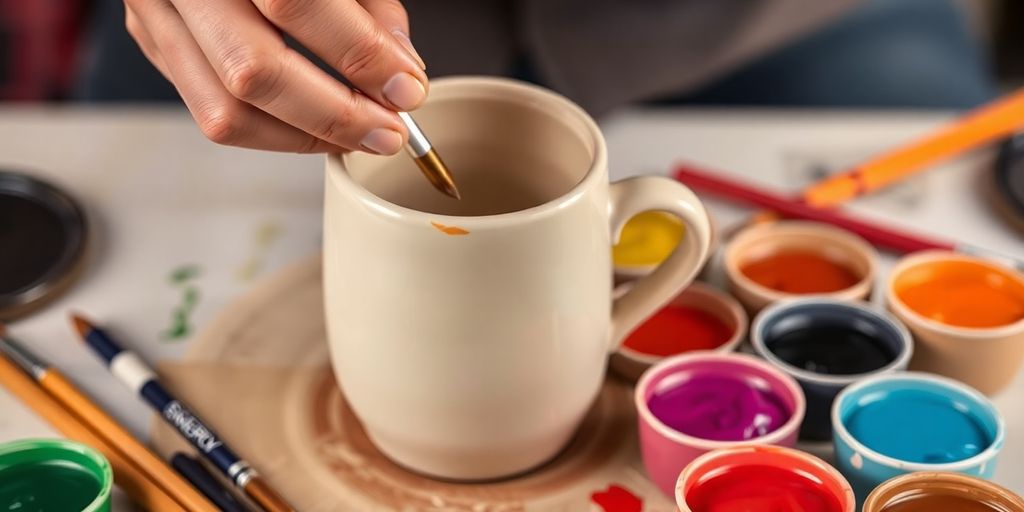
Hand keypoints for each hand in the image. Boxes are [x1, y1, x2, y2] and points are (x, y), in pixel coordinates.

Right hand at [125, 0, 426, 153]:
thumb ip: (368, 1)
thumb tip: (399, 66)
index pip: (296, 3)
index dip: (360, 56)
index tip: (406, 86)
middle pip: (254, 73)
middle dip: (336, 117)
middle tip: (388, 130)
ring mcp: (157, 11)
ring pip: (225, 111)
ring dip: (304, 138)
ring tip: (358, 136)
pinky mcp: (151, 38)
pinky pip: (209, 111)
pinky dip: (272, 130)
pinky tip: (314, 124)